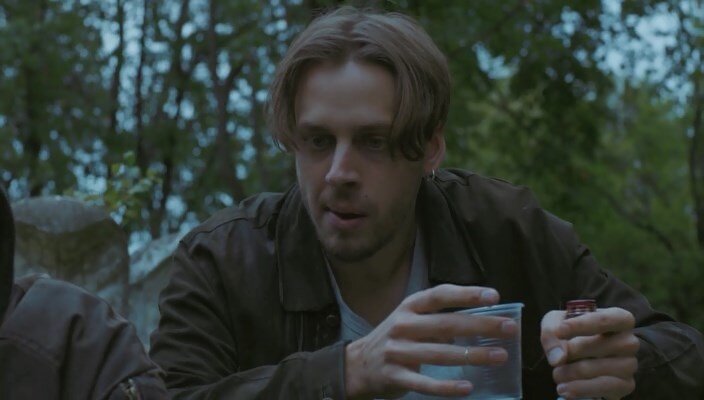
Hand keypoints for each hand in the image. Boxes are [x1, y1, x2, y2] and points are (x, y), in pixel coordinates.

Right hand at [345, 284, 517, 399]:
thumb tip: (481, 318)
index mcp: (409, 307)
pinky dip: (447, 387)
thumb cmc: (394, 339)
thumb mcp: (410, 320)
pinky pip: (424, 383)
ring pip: (440, 354)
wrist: (356, 365)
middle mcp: (402, 326)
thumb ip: (438, 318)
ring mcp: (397, 351)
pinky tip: (468, 388)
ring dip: (473, 355)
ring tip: (500, 357)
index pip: (440, 295)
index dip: (467, 294)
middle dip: (481, 325)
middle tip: (510, 329)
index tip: (493, 296)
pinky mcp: (394, 376)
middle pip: (446, 324)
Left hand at [540, 307, 639, 399]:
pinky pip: (604, 388)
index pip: (605, 319)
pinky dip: (580, 389)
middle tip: (556, 359)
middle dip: (572, 352)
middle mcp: (629, 341)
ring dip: (571, 373)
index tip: (560, 331)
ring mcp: (630, 364)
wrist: (578, 359)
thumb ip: (551, 332)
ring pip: (598, 368)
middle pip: (600, 345)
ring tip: (557, 374)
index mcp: (618, 318)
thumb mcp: (556, 323)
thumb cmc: (570, 333)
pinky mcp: (626, 385)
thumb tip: (558, 358)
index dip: (581, 325)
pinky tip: (565, 389)